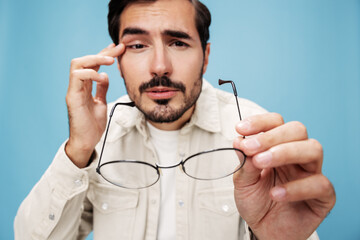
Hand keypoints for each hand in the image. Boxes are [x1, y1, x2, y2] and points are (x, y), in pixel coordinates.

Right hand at [65, 43, 124, 167]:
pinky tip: (102, 77)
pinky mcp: (72, 98)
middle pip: (85, 60)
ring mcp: (73, 91)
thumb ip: (101, 89)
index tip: (118, 49)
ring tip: (110, 61)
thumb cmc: (92, 125)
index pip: (93, 64)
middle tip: (118, 49)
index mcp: (84, 86)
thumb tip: (105, 76)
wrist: (87, 142)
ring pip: (77, 64)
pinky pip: (77, 78)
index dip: (104, 54)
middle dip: (102, 52)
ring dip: (94, 59)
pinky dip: (90, 74)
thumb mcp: (101, 103)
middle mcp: (77, 86)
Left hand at [233, 113, 335, 239]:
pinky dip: (296, 187)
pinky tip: (276, 193)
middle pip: (297, 130)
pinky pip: (319, 183)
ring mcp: (311, 173)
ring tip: (262, 164)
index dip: (260, 123)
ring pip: (313, 149)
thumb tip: (241, 141)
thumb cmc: (256, 203)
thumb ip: (244, 162)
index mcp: (277, 148)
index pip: (276, 123)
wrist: (263, 230)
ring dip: (285, 152)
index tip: (241, 128)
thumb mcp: (243, 181)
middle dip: (272, 136)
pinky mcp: (323, 195)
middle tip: (251, 148)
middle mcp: (296, 157)